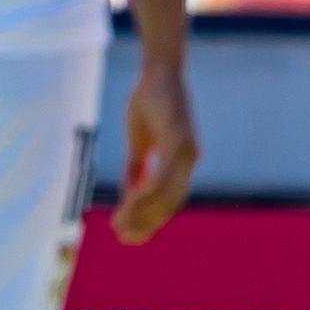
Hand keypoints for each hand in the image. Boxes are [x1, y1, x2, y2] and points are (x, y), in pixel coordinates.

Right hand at [112, 67, 198, 244]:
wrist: (159, 71)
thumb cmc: (149, 100)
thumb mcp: (139, 140)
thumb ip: (138, 167)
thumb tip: (131, 193)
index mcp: (181, 161)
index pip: (168, 199)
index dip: (150, 218)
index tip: (130, 233)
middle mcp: (189, 160)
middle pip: (169, 203)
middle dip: (146, 223)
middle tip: (124, 238)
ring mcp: (187, 152)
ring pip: (167, 195)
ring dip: (143, 212)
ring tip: (121, 224)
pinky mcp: (180, 141)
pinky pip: (163, 176)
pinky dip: (147, 192)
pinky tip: (131, 202)